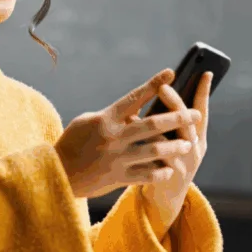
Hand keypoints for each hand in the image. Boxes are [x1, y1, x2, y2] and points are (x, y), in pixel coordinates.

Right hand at [54, 69, 202, 198]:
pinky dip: (161, 171)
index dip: (154, 84)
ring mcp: (117, 158)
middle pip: (152, 124)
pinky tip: (171, 168)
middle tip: (195, 115)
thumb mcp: (87, 121)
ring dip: (175, 146)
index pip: (135, 97)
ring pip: (154, 150)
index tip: (171, 73)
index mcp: (105, 119)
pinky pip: (146, 175)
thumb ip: (112, 116)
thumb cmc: (72, 143)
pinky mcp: (118, 178)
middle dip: (177, 118)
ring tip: (189, 143)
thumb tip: (135, 110)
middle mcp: (114, 137)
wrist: (57, 173)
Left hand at [138, 72, 212, 237]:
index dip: (204, 92)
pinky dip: (143, 145)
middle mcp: (195, 149)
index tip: (206, 72)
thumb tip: (160, 91)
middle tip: (163, 87)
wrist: (165, 200)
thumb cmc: (168, 163)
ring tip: (141, 110)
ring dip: (156, 124)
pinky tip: (130, 136)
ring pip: (172, 140)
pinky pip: (156, 157)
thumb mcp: (177, 143)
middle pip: (187, 122)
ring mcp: (184, 164)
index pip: (202, 111)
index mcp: (198, 138)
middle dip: (175, 103)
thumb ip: (172, 124)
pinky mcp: (168, 176)